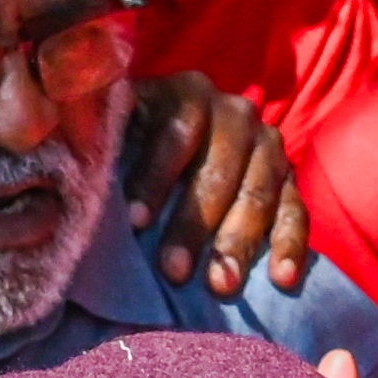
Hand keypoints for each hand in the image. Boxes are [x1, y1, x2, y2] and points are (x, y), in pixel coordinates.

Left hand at [117, 71, 315, 297]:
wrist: (178, 135)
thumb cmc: (133, 139)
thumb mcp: (117, 127)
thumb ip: (102, 138)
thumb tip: (81, 169)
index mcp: (188, 91)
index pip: (176, 131)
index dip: (155, 176)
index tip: (135, 222)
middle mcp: (235, 112)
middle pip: (218, 170)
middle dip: (194, 223)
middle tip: (172, 271)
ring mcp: (268, 144)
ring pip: (257, 194)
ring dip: (238, 243)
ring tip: (219, 285)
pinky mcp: (290, 177)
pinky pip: (296, 210)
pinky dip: (291, 245)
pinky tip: (281, 278)